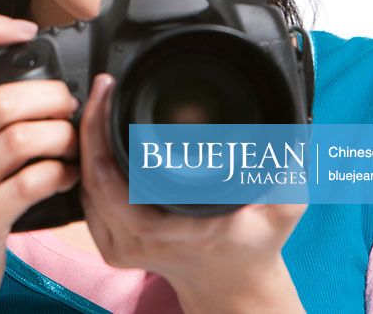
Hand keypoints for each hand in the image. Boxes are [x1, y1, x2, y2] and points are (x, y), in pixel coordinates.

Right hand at [0, 14, 80, 313]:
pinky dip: (60, 174)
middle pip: (1, 97)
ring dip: (62, 137)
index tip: (27, 30)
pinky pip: (30, 182)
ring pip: (21, 138)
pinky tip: (68, 176)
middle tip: (72, 106)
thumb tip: (42, 87)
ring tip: (75, 144)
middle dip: (52, 96)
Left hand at [77, 73, 306, 311]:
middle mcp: (136, 241)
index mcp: (169, 231)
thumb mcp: (282, 211)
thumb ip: (287, 173)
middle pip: (89, 175)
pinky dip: (88, 163)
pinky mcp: (109, 243)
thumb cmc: (254, 246)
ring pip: (83, 185)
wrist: (234, 286)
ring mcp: (118, 245)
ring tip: (100, 102)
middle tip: (103, 86)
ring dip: (86, 142)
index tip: (110, 90)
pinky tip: (96, 136)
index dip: (99, 131)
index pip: (110, 178)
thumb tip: (289, 136)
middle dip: (90, 124)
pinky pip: (87, 196)